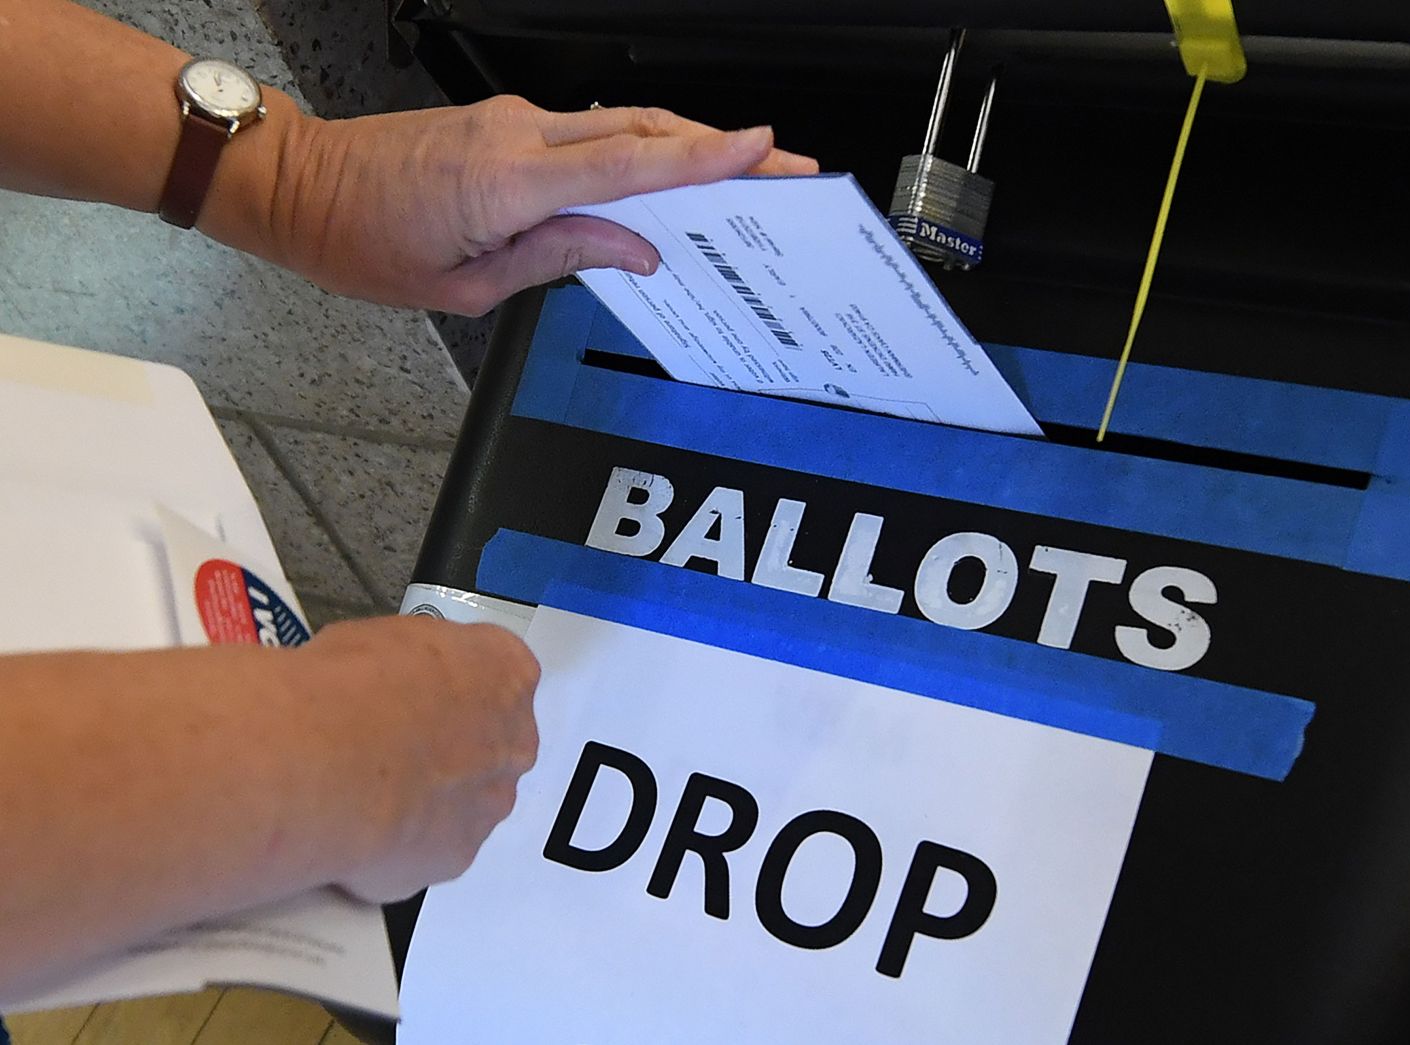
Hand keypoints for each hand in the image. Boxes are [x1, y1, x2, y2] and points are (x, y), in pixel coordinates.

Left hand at [260, 96, 817, 314]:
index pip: (630, 165)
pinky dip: (635, 145)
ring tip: (740, 169)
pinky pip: (586, 129)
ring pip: (619, 122)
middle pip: (642, 131)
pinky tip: (661, 170)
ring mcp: (510, 117)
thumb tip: (634, 250)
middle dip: (719, 148)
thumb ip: (558, 257)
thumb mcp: (468, 285)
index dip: (702, 159)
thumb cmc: (365, 243)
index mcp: (510, 182)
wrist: (295, 186)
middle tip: (781, 167)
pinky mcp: (502, 119)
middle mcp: (518, 134)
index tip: (761, 149)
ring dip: (684, 142)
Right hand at [298, 616, 539, 901]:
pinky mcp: (458, 856)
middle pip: (490, 745)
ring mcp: (490, 803)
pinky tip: (360, 829)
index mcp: (507, 672)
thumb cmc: (351, 689)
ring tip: (364, 794)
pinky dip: (400, 844)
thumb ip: (413, 663)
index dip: (449, 688)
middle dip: (445, 748)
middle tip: (389, 748)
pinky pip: (432, 849)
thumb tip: (389, 677)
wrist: (325, 763)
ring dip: (426, 801)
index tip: (417, 694)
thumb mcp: (381, 636)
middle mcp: (514, 740)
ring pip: (465, 803)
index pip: (498, 675)